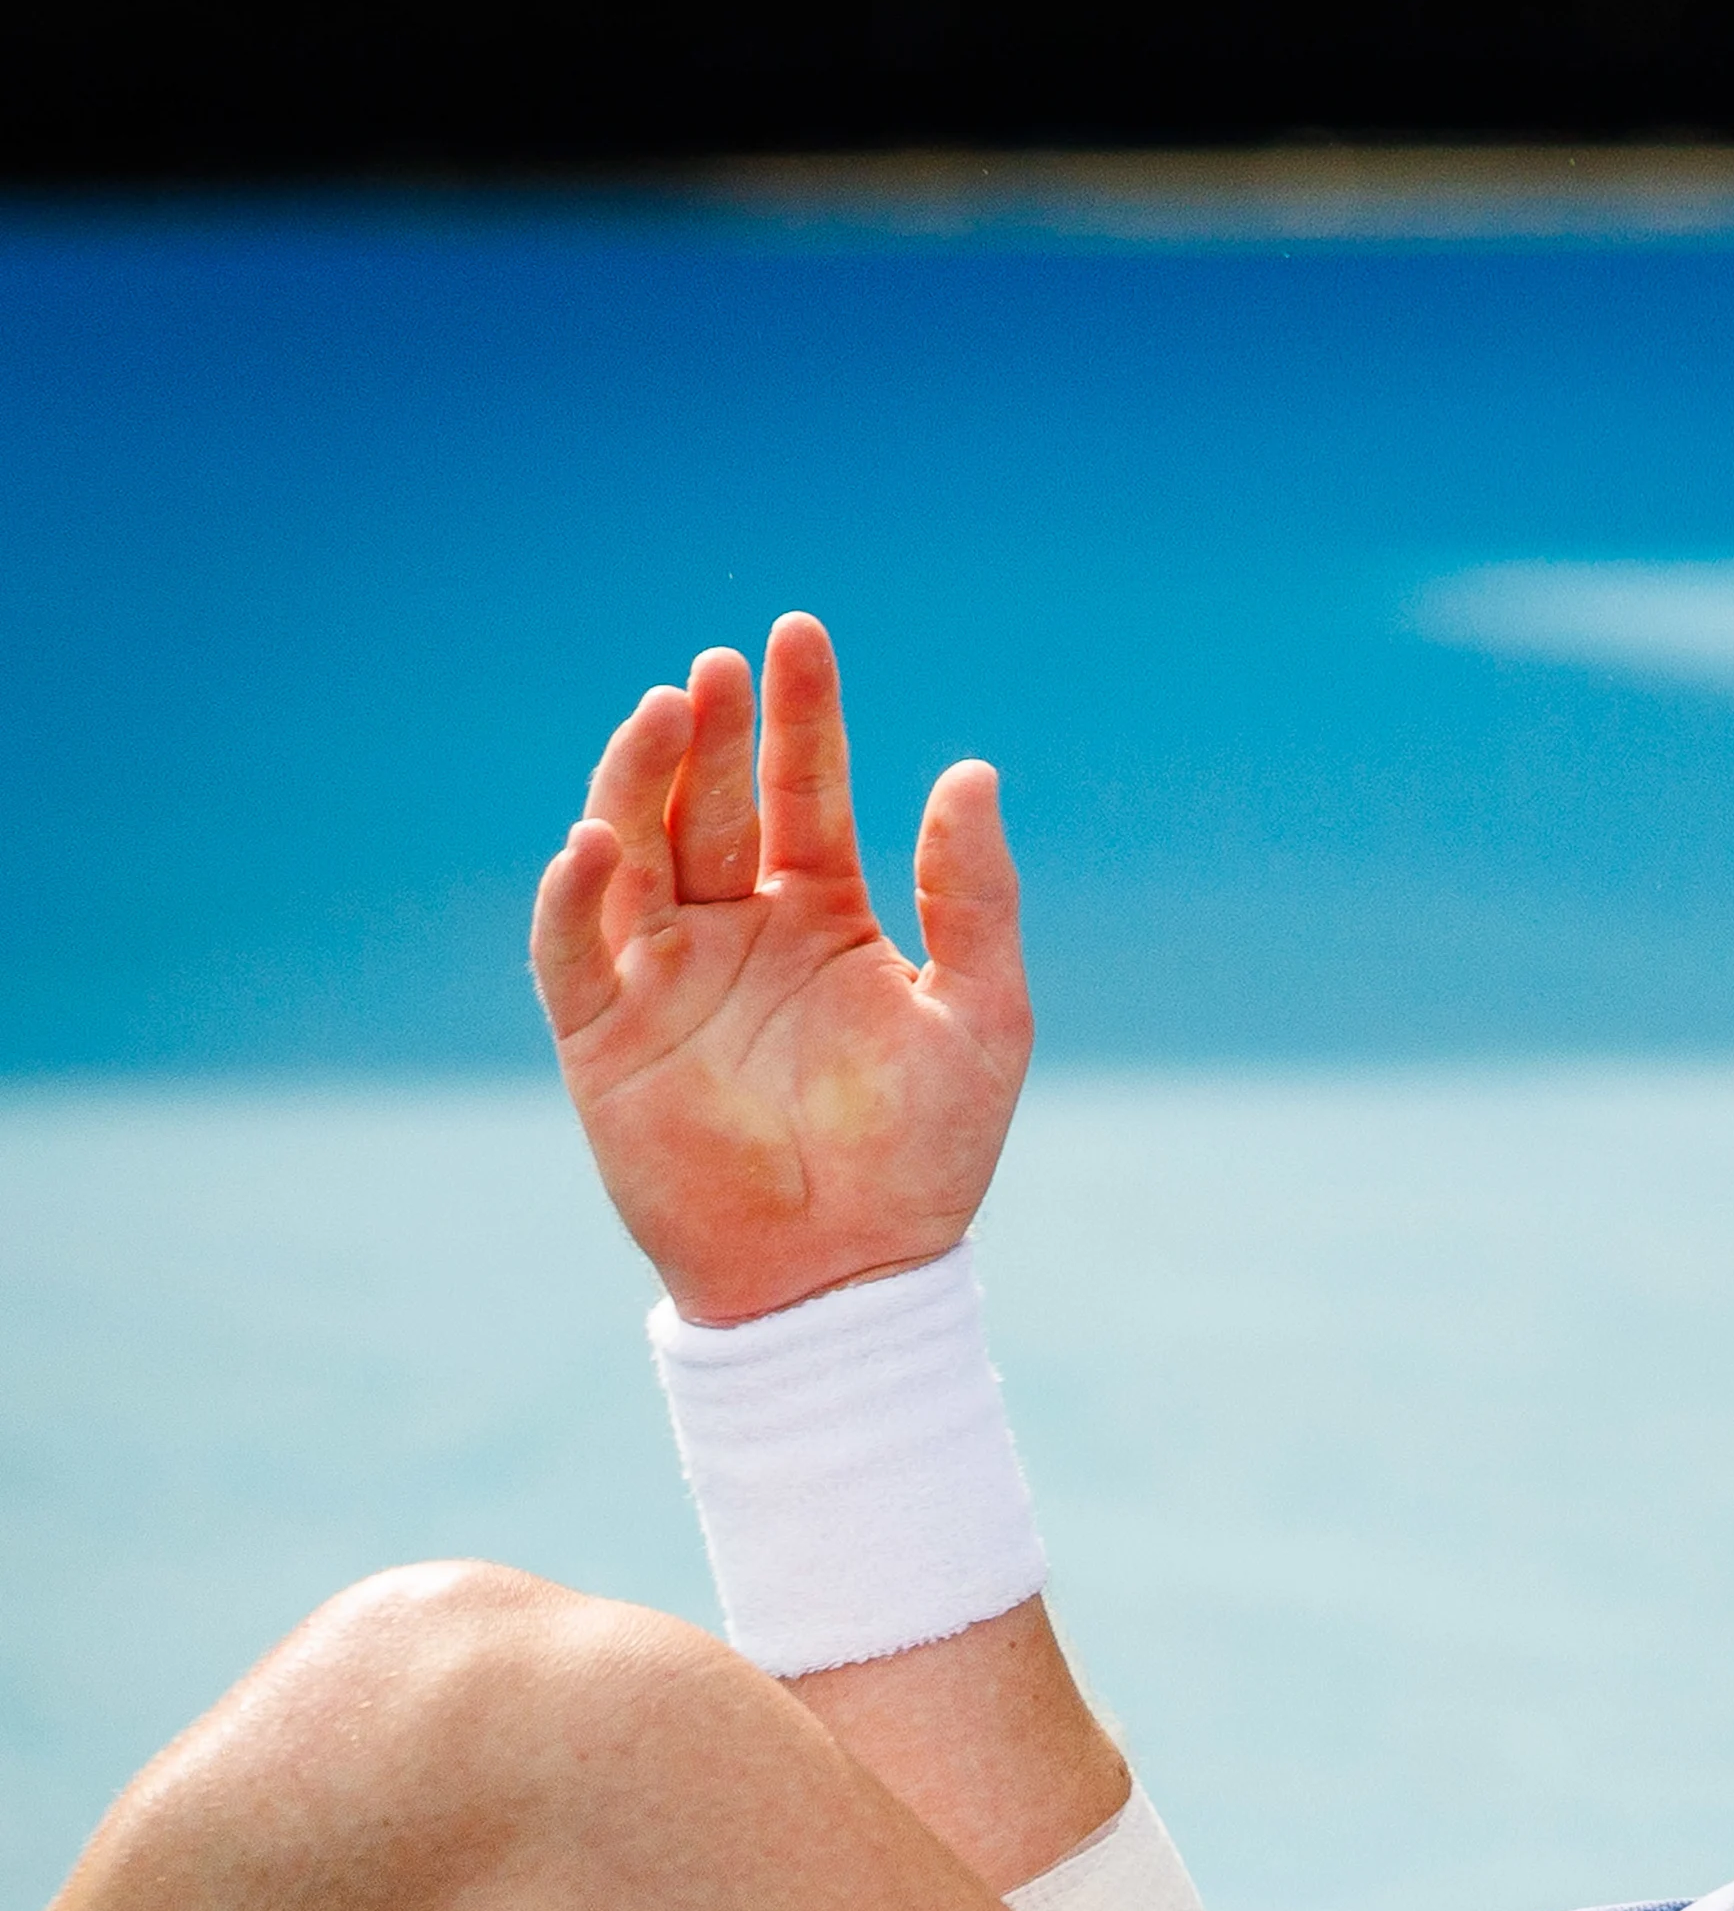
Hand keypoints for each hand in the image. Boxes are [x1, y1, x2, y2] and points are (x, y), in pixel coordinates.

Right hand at [531, 614, 1030, 1325]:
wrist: (855, 1273)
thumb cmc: (928, 1155)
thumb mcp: (982, 1013)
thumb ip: (974, 895)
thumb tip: (969, 770)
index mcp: (823, 917)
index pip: (805, 790)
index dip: (802, 715)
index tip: (798, 636)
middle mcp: (738, 933)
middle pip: (713, 804)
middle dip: (715, 731)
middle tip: (720, 666)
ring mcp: (667, 979)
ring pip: (635, 853)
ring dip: (641, 781)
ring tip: (667, 712)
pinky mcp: (606, 1039)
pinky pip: (575, 951)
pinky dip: (578, 894)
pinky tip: (604, 840)